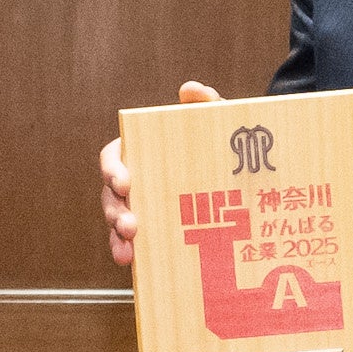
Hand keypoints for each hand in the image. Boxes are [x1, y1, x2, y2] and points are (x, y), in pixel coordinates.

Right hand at [100, 80, 221, 266]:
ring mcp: (141, 206)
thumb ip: (206, 103)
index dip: (113, 170)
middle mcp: (134, 179)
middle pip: (111, 194)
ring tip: (128, 248)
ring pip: (117, 220)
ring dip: (117, 235)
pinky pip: (130, 241)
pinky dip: (125, 250)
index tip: (125, 183)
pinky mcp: (151, 229)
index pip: (113, 157)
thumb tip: (190, 90)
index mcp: (140, 150)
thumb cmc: (220, 143)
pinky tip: (130, 261)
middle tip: (130, 224)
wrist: (241, 176)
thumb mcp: (217, 121)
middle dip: (115, 210)